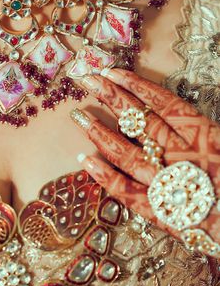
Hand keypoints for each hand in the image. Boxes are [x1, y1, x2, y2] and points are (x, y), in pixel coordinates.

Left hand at [71, 68, 218, 246]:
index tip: (113, 71)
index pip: (163, 102)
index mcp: (205, 135)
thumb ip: (210, 131)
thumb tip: (186, 114)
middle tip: (85, 79)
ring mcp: (170, 183)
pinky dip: (105, 177)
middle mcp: (182, 154)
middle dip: (110, 98)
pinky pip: (128, 193)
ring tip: (78, 116)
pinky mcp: (165, 214)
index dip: (135, 85)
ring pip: (127, 152)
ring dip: (100, 132)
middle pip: (138, 120)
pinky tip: (85, 161)